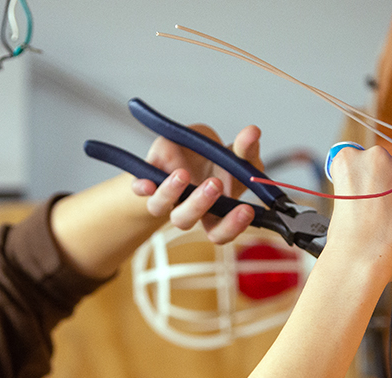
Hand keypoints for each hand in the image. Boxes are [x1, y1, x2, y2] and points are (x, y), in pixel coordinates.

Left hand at [132, 124, 261, 243]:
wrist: (186, 151)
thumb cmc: (212, 162)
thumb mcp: (234, 154)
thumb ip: (245, 149)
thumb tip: (252, 132)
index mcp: (210, 211)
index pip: (220, 231)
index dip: (232, 226)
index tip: (245, 210)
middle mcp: (185, 209)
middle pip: (186, 221)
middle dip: (200, 204)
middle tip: (215, 185)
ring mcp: (164, 197)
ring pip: (160, 207)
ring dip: (171, 192)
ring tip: (183, 174)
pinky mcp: (147, 180)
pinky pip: (139, 189)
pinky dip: (141, 187)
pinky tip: (146, 182)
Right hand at [325, 145, 391, 281]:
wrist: (361, 257)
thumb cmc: (347, 236)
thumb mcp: (341, 199)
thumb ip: (358, 184)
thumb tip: (374, 185)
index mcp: (349, 158)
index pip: (357, 155)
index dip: (360, 174)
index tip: (360, 187)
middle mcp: (376, 157)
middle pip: (383, 161)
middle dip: (382, 179)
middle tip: (375, 204)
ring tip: (388, 215)